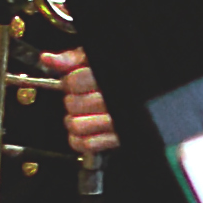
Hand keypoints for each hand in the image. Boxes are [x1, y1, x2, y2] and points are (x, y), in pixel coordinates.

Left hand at [54, 46, 117, 161]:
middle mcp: (114, 99)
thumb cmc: (122, 74)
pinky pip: (88, 144)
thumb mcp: (98, 58)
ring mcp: (117, 121)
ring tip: (79, 114)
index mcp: (109, 77)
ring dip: (73, 121)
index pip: (73, 82)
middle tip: (79, 97)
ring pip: (76, 126)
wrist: (153, 96)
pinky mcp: (119, 138)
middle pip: (72, 104)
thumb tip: (49, 59)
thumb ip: (75, 58)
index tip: (73, 81)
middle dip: (71, 100)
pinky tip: (82, 132)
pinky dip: (79, 141)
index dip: (69, 81)